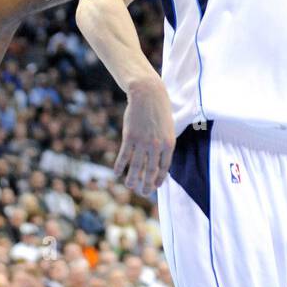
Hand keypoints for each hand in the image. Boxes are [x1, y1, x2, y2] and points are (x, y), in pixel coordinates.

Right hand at [115, 76, 175, 196]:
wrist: (148, 94)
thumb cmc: (159, 110)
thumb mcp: (168, 128)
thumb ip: (165, 144)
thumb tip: (160, 160)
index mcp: (169, 144)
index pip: (164, 167)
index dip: (159, 178)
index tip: (155, 186)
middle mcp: (156, 146)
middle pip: (151, 170)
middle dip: (146, 184)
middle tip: (143, 193)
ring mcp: (142, 142)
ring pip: (136, 166)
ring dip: (132, 179)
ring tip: (129, 186)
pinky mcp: (130, 137)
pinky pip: (124, 156)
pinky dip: (120, 166)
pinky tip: (117, 173)